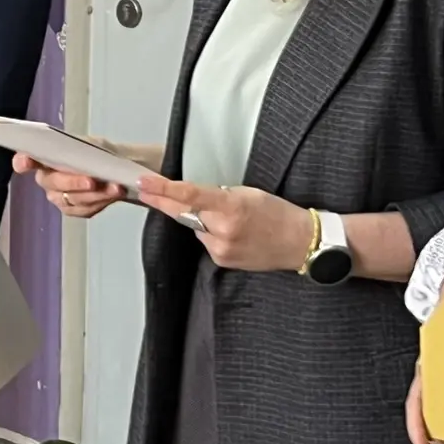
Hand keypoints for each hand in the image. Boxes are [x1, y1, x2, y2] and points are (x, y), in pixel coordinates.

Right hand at [13, 153, 124, 218]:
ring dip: (96, 193)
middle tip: (92, 180)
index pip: (24, 161)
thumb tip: (82, 155)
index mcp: (42, 157)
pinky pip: (85, 209)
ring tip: (114, 186)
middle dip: (74, 182)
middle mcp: (46, 179)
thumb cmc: (96, 152)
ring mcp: (58, 197)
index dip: (23, 162)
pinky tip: (113, 193)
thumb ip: (79, 147)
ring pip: (73, 198)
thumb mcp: (89, 143)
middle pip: (53, 183)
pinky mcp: (73, 210)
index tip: (26, 161)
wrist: (114, 167)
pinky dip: (102, 200)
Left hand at [138, 176, 313, 271]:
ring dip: (200, 219)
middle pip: (183, 213)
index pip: (189, 196)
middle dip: (164, 202)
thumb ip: (217, 195)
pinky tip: (232, 232)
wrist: (300, 243)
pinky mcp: (221, 260)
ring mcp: (221, 248)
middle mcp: (223, 229)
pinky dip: (211, 233)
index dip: (163, 189)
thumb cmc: (278, 214)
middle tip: (146, 190)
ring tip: (229, 218)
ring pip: (195, 227)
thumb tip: (190, 196)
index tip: (143, 183)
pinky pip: (205, 241)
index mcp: (231, 206)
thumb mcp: (248, 193)